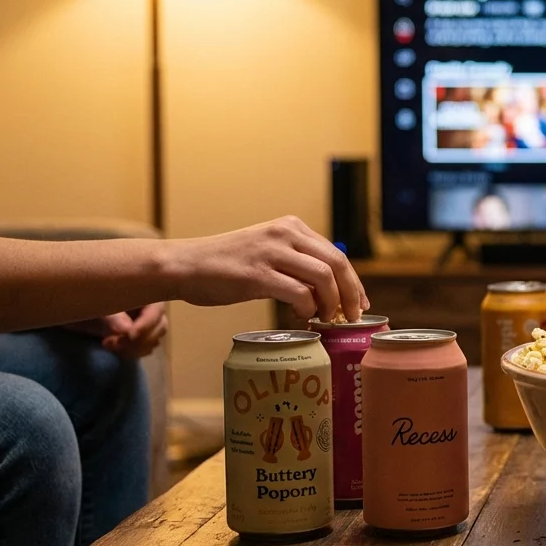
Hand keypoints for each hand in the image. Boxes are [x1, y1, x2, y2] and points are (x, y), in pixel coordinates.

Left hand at [64, 304, 168, 358]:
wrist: (65, 304)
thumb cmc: (79, 294)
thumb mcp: (94, 303)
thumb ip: (111, 315)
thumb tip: (126, 330)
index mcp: (142, 290)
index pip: (156, 310)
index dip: (146, 324)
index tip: (129, 336)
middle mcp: (147, 304)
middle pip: (158, 327)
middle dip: (138, 340)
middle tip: (109, 343)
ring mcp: (143, 320)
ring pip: (153, 339)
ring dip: (134, 348)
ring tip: (108, 345)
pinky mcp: (135, 334)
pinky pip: (144, 347)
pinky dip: (132, 352)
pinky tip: (114, 348)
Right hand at [161, 216, 366, 321]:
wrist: (184, 264)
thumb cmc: (226, 266)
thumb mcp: (267, 252)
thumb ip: (295, 263)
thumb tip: (328, 292)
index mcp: (291, 227)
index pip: (336, 254)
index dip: (353, 282)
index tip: (360, 304)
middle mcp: (284, 234)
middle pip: (337, 264)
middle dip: (351, 294)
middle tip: (352, 317)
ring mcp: (271, 253)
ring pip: (323, 277)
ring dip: (331, 303)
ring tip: (325, 319)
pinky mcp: (256, 274)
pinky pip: (298, 292)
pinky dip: (307, 308)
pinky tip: (300, 317)